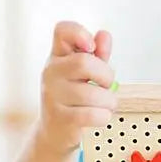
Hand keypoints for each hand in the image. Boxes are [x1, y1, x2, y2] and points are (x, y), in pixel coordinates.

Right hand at [38, 21, 116, 154]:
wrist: (55, 131)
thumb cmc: (75, 97)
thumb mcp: (87, 73)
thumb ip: (98, 54)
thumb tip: (104, 35)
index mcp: (58, 56)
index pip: (62, 30)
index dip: (79, 33)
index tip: (91, 47)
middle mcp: (51, 72)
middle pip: (84, 62)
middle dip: (106, 76)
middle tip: (105, 85)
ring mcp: (52, 95)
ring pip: (94, 93)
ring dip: (109, 101)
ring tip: (104, 105)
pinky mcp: (60, 118)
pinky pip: (93, 114)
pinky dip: (104, 117)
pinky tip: (99, 117)